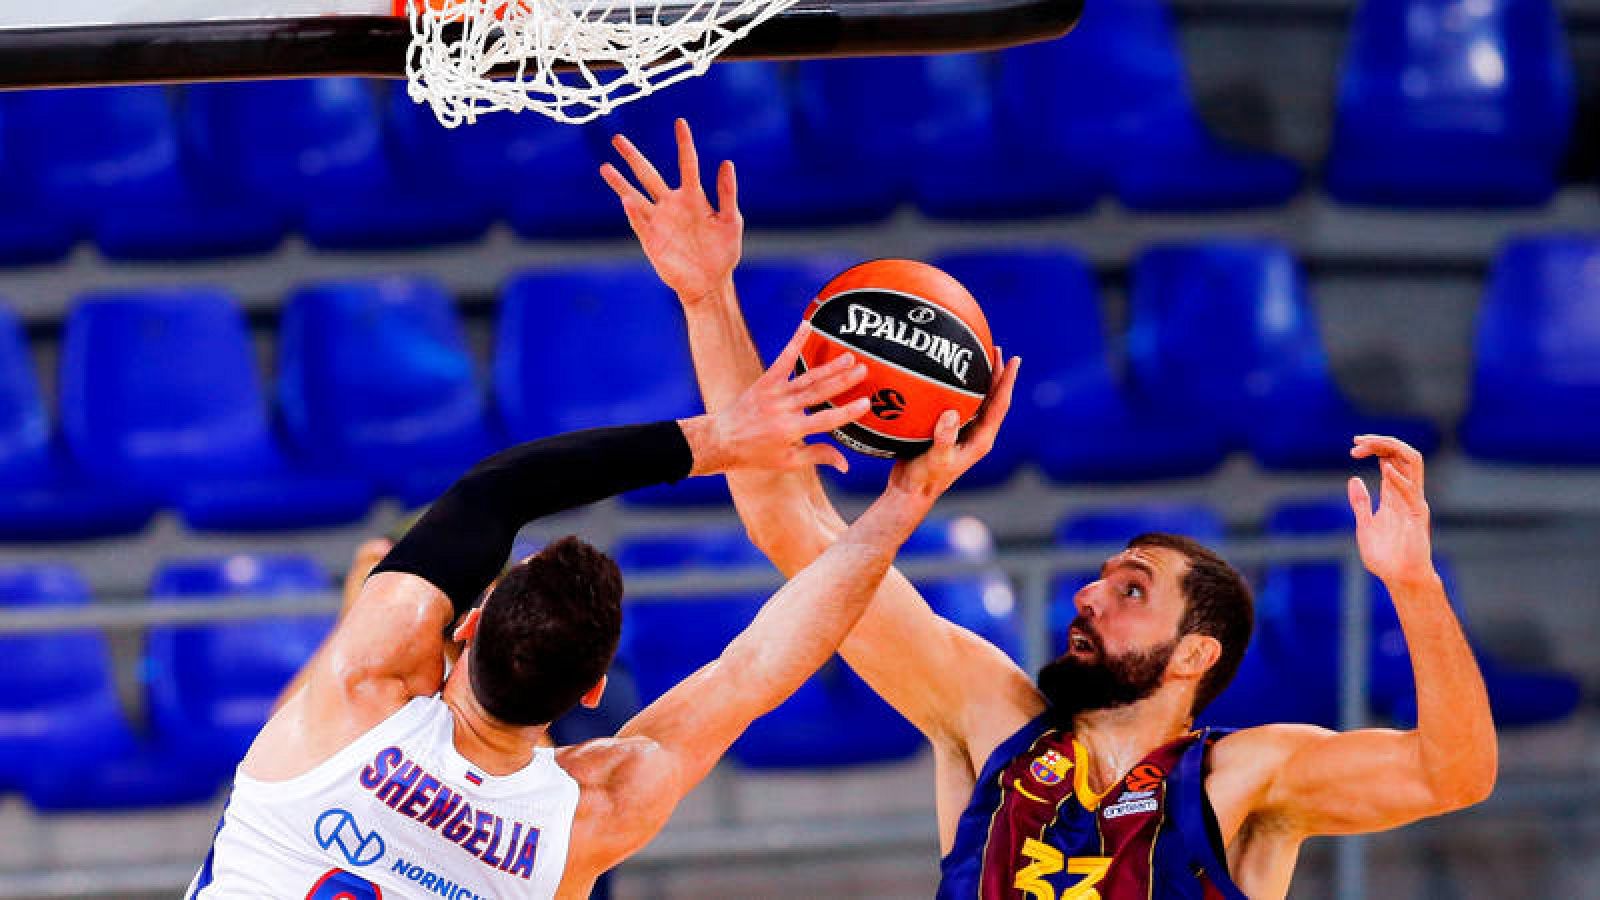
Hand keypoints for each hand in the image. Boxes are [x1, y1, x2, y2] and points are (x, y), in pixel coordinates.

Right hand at [601, 118, 741, 304]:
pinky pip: (640, 224)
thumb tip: (726, 163)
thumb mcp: (731, 220)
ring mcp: (659, 222)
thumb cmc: (723, 252)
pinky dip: (634, 213)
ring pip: (635, 197)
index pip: (686, 164)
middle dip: (633, 157)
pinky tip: (626, 201)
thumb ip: (726, 193)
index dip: (684, 144)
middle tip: (617, 139)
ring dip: (621, 184)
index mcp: (693, 197)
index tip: (680, 122)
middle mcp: (672, 205)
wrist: (711, 283)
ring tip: (605, 167)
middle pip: (648, 175)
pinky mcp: (652, 240)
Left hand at [696, 326, 870, 475]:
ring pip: (807, 378)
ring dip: (829, 366)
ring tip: (850, 356)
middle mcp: (783, 409)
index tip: (866, 403)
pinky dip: (795, 342)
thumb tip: (846, 464)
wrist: (721, 440)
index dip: (846, 412)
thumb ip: (817, 456)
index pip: (825, 420)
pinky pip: (783, 360)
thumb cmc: (755, 456)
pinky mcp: (765, 382)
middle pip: (819, 393)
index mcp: (790, 431)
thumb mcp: (787, 462)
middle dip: (843, 381)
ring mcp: (774, 393)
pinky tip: (807, 326)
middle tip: (864, 370)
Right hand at [887, 350, 1019, 505]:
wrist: (911, 491)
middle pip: (993, 398)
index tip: (1014, 359)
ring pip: (978, 399)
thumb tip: (952, 413)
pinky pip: (959, 404)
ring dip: (981, 378)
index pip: (1000, 404)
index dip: (1007, 381)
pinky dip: (958, 387)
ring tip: (978, 355)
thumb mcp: (936, 459)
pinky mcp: (949, 431)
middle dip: (997, 373)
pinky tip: (947, 375)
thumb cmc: (926, 479)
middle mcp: (977, 433)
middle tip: (996, 348)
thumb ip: (945, 439)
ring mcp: (964, 432)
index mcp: (982, 440)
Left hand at [1348, 435, 1435, 586]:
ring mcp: (1414, 502)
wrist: (1400, 578)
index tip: (1353, 447)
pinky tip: (1384, 470)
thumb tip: (1353, 480)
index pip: (1388, 460)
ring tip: (1369, 445)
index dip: (1374, 448)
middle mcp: (1405, 494)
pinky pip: (1412, 490)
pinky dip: (1398, 478)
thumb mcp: (1365, 525)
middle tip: (1357, 441)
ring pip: (1413, 463)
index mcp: (1393, 495)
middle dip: (1381, 442)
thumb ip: (1361, 504)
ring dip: (1391, 449)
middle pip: (1401, 456)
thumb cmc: (1386, 556)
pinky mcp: (1418, 515)